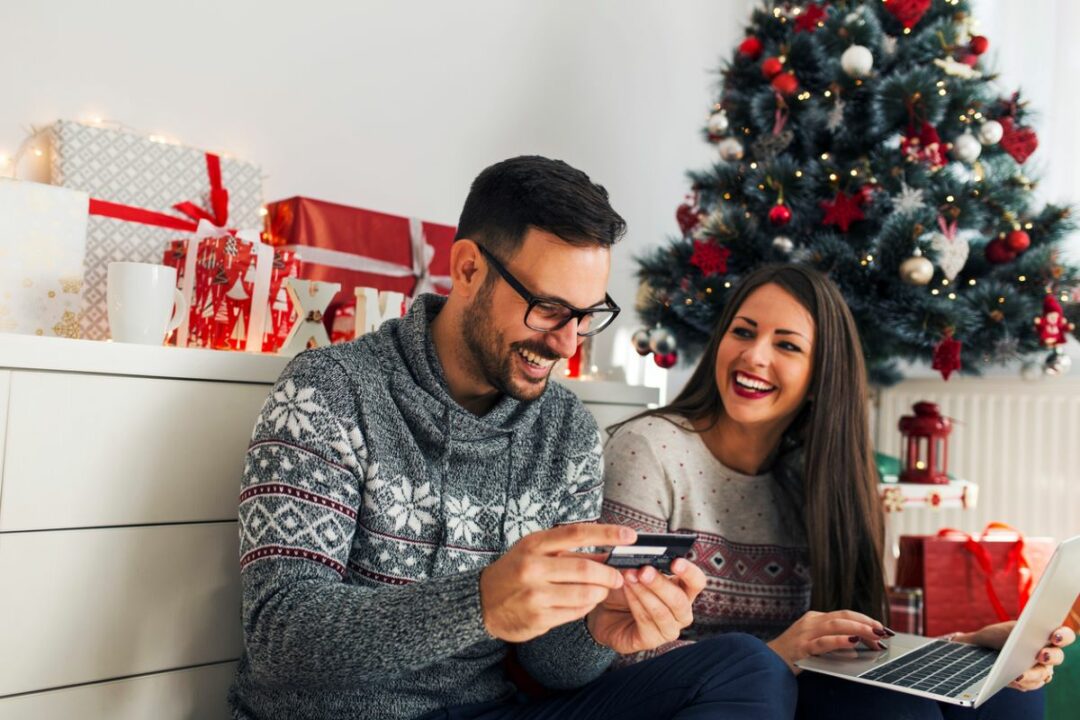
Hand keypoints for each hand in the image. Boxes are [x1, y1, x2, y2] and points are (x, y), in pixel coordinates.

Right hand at [479, 524, 632, 642]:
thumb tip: (608, 551)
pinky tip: (585, 602)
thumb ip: (569, 551)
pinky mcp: (538, 618)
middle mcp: (533, 567)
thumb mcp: (536, 552)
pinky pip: (575, 613)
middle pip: (585, 568)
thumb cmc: (515, 571)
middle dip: (609, 574)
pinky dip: (587, 607)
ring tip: (602, 591)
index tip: (630, 535)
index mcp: (534, 544)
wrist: (482, 601)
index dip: (607, 533)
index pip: (577, 533)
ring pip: (584, 594)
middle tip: (618, 577)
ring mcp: (534, 594)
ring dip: (600, 593)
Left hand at [585, 558, 706, 653]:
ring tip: (629, 577)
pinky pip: (646, 622)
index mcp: (683, 591)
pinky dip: (635, 603)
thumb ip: (643, 563)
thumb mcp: (634, 572)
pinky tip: (626, 590)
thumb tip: (640, 550)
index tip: (675, 562)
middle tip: (644, 570)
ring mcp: (669, 629)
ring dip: (644, 593)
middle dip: (660, 584)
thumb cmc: (625, 589)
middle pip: (680, 599)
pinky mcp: (652, 641)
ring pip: (662, 611)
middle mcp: (681, 612)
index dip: (689, 572)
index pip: (697, 582)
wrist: (604, 612)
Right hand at [766, 610, 890, 673]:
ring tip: (873, 634)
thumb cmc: (793, 653)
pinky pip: (823, 642)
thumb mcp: (813, 640)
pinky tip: (852, 641)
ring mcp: (805, 634)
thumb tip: (861, 640)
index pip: (844, 614)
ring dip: (857, 628)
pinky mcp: (801, 648)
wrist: (767, 662)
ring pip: (835, 625)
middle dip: (866, 622)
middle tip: (883, 630)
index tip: (881, 627)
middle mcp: (810, 622)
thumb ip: (832, 638)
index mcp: (814, 618)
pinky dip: (839, 640)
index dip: (864, 619)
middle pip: (842, 616)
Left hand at [952, 621, 1074, 690]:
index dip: (1062, 635)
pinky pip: (1032, 684)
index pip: (1062, 634)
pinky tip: (1013, 680)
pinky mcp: (1031, 682)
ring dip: (1033, 674)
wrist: (981, 654)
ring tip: (1018, 674)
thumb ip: (997, 633)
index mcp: (1041, 635)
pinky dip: (1024, 683)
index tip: (1053, 635)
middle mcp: (1045, 653)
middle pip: (1057, 656)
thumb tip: (967, 639)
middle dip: (1051, 656)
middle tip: (1040, 655)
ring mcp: (1040, 669)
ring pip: (1044, 674)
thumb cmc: (990, 639)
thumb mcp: (990, 634)